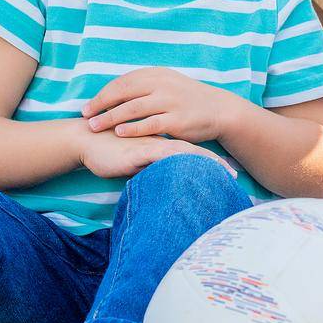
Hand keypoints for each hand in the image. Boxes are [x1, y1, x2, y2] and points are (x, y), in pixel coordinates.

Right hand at [75, 123, 235, 179]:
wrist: (86, 139)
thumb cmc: (110, 152)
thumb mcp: (134, 162)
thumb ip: (149, 167)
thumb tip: (160, 182)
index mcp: (162, 144)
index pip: (192, 152)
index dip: (211, 161)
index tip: (230, 172)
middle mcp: (161, 142)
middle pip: (195, 152)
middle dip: (216, 164)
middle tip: (236, 176)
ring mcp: (153, 145)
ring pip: (186, 155)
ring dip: (205, 165)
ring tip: (224, 177)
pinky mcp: (141, 151)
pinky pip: (166, 158)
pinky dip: (182, 164)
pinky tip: (194, 171)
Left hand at [81, 67, 241, 143]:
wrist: (219, 110)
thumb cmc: (187, 100)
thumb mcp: (167, 84)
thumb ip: (144, 87)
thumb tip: (113, 94)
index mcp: (158, 74)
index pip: (123, 82)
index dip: (102, 94)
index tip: (88, 107)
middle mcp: (163, 85)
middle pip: (123, 93)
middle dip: (101, 105)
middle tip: (85, 116)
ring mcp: (170, 101)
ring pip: (133, 109)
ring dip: (110, 118)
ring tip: (95, 126)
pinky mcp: (177, 120)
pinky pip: (149, 124)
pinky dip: (132, 128)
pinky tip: (119, 133)